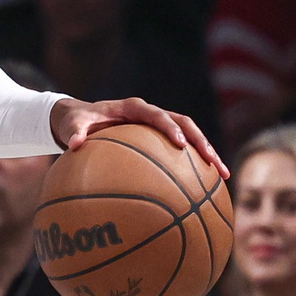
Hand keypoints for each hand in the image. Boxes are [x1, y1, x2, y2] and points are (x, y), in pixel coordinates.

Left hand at [52, 97, 226, 178]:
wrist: (79, 117)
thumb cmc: (76, 121)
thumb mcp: (72, 124)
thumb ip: (74, 132)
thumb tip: (74, 144)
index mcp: (133, 108)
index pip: (157, 115)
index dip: (171, 128)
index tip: (181, 144)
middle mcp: (150, 114)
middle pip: (185, 123)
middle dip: (202, 142)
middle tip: (214, 163)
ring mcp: (158, 125)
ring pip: (191, 135)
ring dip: (208, 153)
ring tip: (223, 176)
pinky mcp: (160, 138)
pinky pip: (182, 150)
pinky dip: (194, 165)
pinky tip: (205, 187)